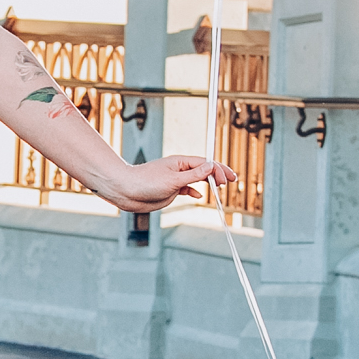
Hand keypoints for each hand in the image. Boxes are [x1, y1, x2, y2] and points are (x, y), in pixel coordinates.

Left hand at [118, 155, 236, 210]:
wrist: (127, 191)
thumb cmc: (146, 182)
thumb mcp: (173, 180)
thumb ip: (193, 176)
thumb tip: (210, 167)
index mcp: (179, 162)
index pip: (204, 163)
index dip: (218, 169)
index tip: (228, 178)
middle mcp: (178, 170)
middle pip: (202, 169)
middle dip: (217, 174)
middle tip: (231, 180)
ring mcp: (174, 180)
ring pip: (196, 180)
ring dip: (208, 182)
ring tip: (220, 186)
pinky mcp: (170, 190)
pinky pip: (187, 189)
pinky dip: (195, 192)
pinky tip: (199, 196)